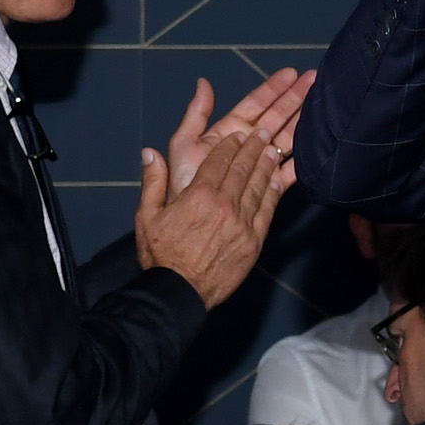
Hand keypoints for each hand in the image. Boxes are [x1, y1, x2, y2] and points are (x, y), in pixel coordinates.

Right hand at [135, 117, 290, 308]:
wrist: (181, 290)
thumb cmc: (161, 254)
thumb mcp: (147, 215)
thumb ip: (152, 182)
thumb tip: (150, 153)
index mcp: (198, 195)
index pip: (218, 161)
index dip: (230, 145)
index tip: (238, 135)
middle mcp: (224, 205)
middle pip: (242, 169)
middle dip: (253, 148)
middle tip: (263, 134)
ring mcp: (242, 223)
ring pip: (258, 187)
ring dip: (266, 166)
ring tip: (273, 150)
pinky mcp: (254, 241)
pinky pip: (267, 211)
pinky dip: (273, 194)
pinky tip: (277, 181)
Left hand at [165, 68, 311, 194]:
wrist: (190, 226)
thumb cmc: (182, 186)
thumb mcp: (183, 144)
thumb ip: (195, 115)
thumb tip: (204, 83)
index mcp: (228, 134)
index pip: (254, 105)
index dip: (272, 89)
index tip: (291, 73)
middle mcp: (246, 147)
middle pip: (275, 118)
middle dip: (294, 98)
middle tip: (314, 80)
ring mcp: (258, 167)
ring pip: (285, 139)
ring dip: (302, 122)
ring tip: (322, 106)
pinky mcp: (269, 190)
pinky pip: (288, 173)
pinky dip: (301, 161)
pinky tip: (316, 146)